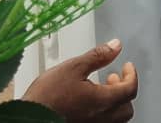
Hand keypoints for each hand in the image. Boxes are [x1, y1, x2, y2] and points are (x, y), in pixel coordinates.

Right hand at [22, 39, 137, 122]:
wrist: (28, 118)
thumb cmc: (47, 96)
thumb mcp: (73, 67)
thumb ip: (97, 56)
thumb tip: (115, 46)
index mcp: (102, 101)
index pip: (130, 89)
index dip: (132, 75)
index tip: (127, 66)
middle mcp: (101, 119)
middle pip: (127, 108)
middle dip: (124, 90)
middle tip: (113, 77)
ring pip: (117, 119)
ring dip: (115, 102)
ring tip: (100, 89)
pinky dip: (104, 112)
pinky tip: (90, 102)